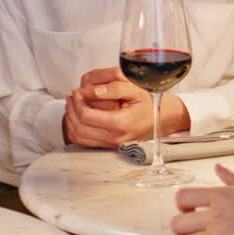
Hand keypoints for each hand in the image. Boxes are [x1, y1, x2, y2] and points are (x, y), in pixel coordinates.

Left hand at [62, 66, 189, 147]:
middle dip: (71, 110)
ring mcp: (112, 144)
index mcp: (121, 123)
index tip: (78, 92)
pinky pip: (85, 142)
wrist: (163, 119)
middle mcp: (115, 138)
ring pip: (79, 137)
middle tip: (72, 96)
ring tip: (72, 105)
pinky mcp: (110, 146)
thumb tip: (93, 91)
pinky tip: (77, 117)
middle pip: (79, 128)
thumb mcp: (135, 89)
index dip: (78, 102)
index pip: (87, 116)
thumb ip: (114, 88)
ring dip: (70, 120)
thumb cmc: (150, 103)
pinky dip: (75, 130)